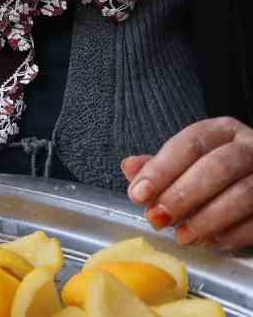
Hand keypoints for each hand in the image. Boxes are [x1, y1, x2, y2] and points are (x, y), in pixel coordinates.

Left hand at [122, 117, 252, 250]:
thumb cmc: (217, 172)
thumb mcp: (188, 161)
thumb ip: (159, 166)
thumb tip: (130, 168)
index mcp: (222, 131)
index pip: (190, 144)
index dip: (161, 170)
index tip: (138, 194)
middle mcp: (250, 147)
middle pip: (217, 167)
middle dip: (183, 195)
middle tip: (158, 218)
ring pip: (242, 195)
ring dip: (207, 219)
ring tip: (182, 236)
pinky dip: (232, 234)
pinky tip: (210, 241)